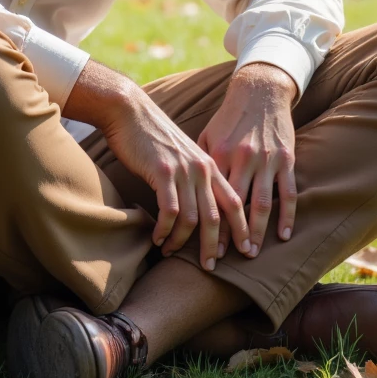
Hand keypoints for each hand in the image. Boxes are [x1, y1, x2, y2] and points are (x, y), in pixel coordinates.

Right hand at [98, 87, 249, 270]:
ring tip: (171, 253)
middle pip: (218, 216)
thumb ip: (195, 175)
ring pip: (193, 218)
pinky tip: (158, 238)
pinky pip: (170, 211)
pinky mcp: (162, 172)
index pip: (235, 202)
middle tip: (211, 267)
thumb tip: (200, 204)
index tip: (246, 250)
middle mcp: (202, 169)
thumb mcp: (183, 154)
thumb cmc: (153, 135)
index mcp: (210, 165)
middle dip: (216, 245)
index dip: (242, 228)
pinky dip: (165, 230)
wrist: (130, 111)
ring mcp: (183, 170)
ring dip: (182, 241)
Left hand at [198, 63, 296, 258]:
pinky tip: (283, 235)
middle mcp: (242, 158)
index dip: (205, 225)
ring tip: (251, 254)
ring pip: (262, 203)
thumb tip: (183, 193)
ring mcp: (266, 159)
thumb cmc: (230, 117)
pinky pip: (287, 192)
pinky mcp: (286, 158)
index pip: (211, 197)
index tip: (200, 246)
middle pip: (235, 206)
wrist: (260, 90)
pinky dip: (286, 215)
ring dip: (257, 232)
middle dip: (228, 236)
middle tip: (222, 260)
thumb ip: (199, 163)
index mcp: (219, 154)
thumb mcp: (208, 135)